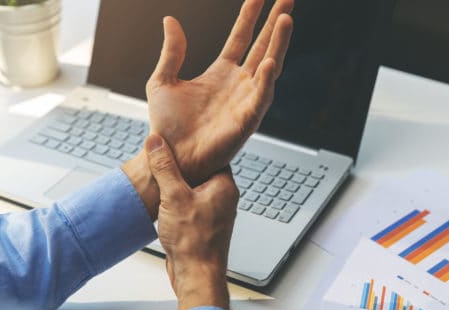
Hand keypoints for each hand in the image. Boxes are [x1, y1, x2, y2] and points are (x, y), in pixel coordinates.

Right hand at [145, 134, 238, 309]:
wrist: (196, 276)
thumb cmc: (193, 241)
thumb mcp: (173, 196)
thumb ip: (164, 168)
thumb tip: (156, 143)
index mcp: (224, 186)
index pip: (210, 156)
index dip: (192, 149)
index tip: (174, 143)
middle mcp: (222, 198)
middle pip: (199, 172)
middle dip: (179, 168)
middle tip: (161, 160)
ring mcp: (213, 213)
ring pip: (192, 190)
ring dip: (175, 187)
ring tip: (158, 182)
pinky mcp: (202, 226)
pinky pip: (188, 206)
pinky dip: (175, 203)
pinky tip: (162, 204)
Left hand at [147, 0, 293, 184]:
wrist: (169, 154)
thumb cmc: (166, 126)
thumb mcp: (162, 81)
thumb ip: (171, 52)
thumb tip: (170, 20)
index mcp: (220, 73)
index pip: (241, 38)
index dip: (250, 16)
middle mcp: (237, 84)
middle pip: (262, 46)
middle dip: (276, 23)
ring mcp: (245, 100)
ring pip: (268, 66)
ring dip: (278, 44)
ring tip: (286, 19)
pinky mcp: (246, 120)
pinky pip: (261, 97)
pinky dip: (265, 79)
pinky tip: (268, 61)